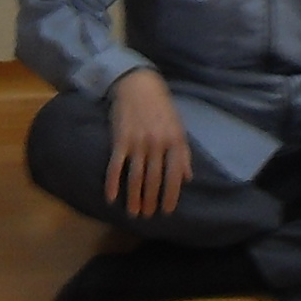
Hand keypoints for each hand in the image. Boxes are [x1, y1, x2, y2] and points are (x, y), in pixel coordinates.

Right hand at [102, 69, 190, 217]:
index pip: (174, 175)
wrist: (138, 84)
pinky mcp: (120, 140)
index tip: (167, 211)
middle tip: (148, 216)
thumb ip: (183, 153)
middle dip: (151, 200)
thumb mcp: (178, 127)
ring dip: (134, 198)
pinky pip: (115, 166)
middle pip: (154, 179)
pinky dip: (113, 183)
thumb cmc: (161, 107)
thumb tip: (188, 178)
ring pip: (136, 177)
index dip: (171, 195)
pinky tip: (111, 198)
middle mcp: (157, 144)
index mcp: (175, 141)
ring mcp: (137, 142)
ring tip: (133, 213)